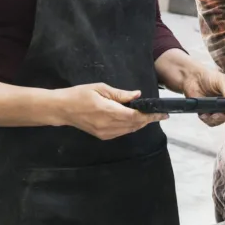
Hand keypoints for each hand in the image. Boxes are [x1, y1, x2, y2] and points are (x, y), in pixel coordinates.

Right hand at [50, 84, 165, 140]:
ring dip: (140, 124)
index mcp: (108, 111)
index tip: (162, 114)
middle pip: (135, 125)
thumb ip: (120, 94)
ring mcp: (105, 133)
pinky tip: (134, 120)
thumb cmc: (79, 94)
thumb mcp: (100, 88)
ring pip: (129, 130)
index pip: (135, 116)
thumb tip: (137, 95)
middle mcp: (108, 125)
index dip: (150, 115)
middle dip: (148, 120)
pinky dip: (131, 127)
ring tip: (150, 116)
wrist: (62, 109)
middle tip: (160, 114)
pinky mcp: (102, 136)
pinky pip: (122, 132)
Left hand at [181, 67, 224, 126]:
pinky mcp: (209, 114)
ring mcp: (219, 110)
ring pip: (221, 121)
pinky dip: (207, 120)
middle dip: (224, 117)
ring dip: (215, 120)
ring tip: (209, 114)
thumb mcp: (221, 81)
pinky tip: (203, 114)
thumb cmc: (210, 76)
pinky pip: (211, 122)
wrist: (193, 77)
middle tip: (217, 114)